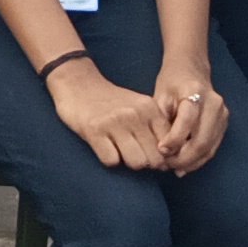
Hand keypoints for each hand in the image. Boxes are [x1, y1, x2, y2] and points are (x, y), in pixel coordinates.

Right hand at [48, 57, 162, 171]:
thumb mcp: (138, 107)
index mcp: (149, 108)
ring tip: (120, 150)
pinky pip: (111, 161)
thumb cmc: (111, 101)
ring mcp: (114, 122)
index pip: (170, 144)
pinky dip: (108, 159)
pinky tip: (104, 146)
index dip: (163, 156)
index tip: (151, 154)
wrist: (77, 83)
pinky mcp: (94, 130)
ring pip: (136, 162)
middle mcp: (134, 114)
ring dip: (128, 162)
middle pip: (154, 158)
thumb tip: (167, 162)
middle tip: (134, 155)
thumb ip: (154, 128)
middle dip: (146, 163)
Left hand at [153, 56, 229, 173]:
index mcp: (195, 91)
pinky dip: (198, 159)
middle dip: (183, 157)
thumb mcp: (160, 95)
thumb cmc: (171, 82)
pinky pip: (212, 147)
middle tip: (165, 165)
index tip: (160, 151)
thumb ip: (161, 121)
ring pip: (209, 147)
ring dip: (191, 162)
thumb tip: (161, 151)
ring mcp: (222, 113)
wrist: (191, 68)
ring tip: (173, 168)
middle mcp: (214, 103)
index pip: (187, 121)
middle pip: (202, 139)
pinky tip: (184, 166)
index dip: (174, 140)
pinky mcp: (224, 123)